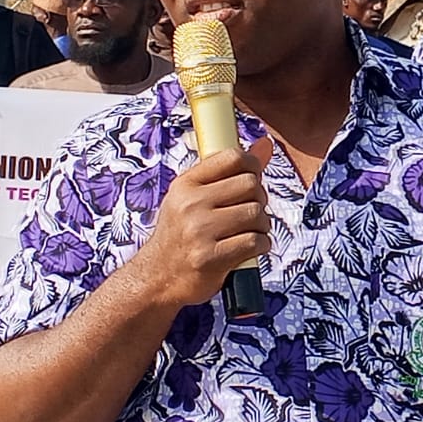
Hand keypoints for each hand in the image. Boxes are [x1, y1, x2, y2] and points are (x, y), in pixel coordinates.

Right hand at [136, 138, 273, 309]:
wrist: (156, 278)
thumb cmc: (180, 234)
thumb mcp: (194, 196)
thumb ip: (229, 171)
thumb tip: (266, 143)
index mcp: (186, 184)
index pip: (232, 157)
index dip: (252, 165)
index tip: (253, 177)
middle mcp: (191, 204)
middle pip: (251, 184)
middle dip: (258, 198)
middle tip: (249, 211)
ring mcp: (200, 231)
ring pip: (256, 213)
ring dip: (261, 225)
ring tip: (248, 231)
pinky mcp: (211, 258)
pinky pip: (255, 241)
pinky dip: (260, 245)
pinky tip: (249, 249)